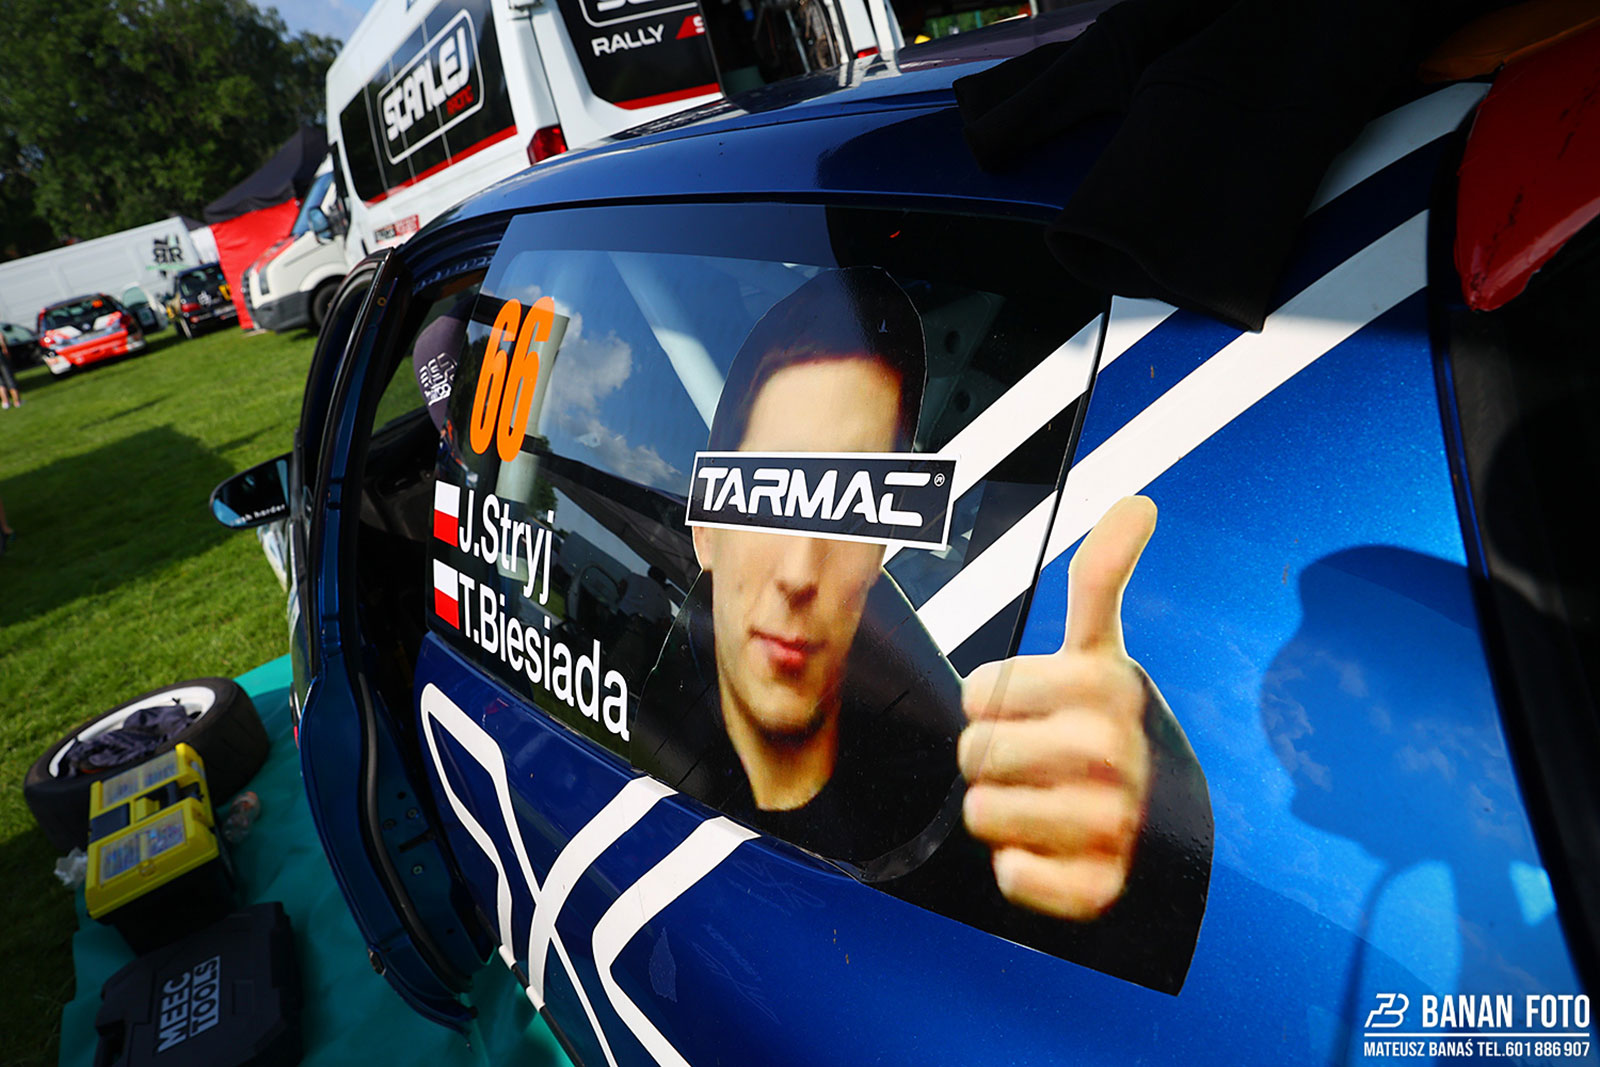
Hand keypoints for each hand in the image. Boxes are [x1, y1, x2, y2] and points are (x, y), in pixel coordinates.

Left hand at [958, 496, 1156, 920]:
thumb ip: (1105, 577)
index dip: (996, 704)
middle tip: (1039, 765)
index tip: (1038, 711)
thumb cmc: (1111, 733)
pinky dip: (1023, 872)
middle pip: (972, 754)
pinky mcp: (1100, 889)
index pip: (979, 692)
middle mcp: (1114, 752)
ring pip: (981, 815)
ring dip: (1002, 816)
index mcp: (1107, 686)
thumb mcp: (1106, 655)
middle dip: (992, 761)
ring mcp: (1111, 824)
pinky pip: (1010, 876)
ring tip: (1050, 807)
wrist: (1165, 837)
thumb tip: (1139, 501)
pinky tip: (1060, 855)